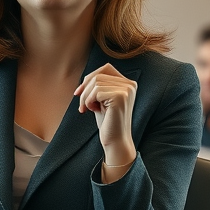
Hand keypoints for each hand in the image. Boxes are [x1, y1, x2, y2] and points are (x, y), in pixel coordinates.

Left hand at [75, 63, 136, 181]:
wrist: (115, 141)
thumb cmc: (108, 122)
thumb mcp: (103, 99)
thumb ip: (99, 86)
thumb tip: (86, 78)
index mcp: (128, 84)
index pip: (106, 68)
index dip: (90, 77)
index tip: (79, 92)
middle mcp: (130, 84)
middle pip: (98, 75)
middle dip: (85, 90)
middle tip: (82, 105)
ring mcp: (127, 90)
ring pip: (95, 83)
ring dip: (85, 97)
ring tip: (87, 109)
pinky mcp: (120, 97)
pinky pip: (96, 91)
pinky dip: (89, 101)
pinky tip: (92, 110)